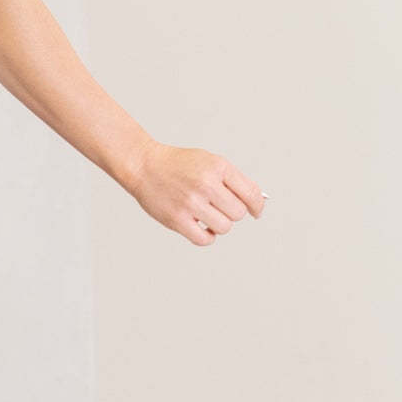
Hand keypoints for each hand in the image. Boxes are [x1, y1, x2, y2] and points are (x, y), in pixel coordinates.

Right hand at [125, 142, 265, 246]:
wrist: (144, 166)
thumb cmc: (177, 165)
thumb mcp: (209, 161)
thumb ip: (232, 180)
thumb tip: (255, 204)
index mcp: (218, 167)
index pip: (251, 193)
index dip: (257, 206)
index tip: (255, 211)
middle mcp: (206, 184)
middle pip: (238, 213)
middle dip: (231, 212)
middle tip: (218, 207)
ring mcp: (191, 203)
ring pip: (224, 227)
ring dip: (218, 224)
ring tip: (206, 215)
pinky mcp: (177, 219)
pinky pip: (205, 239)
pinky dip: (207, 236)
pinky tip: (200, 226)